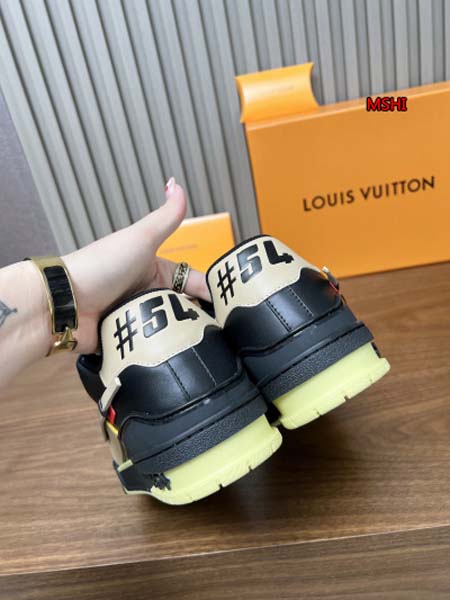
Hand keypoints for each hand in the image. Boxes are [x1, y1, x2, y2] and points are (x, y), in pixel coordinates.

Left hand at [63, 178, 210, 353]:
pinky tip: (178, 358)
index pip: (193, 282)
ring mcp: (138, 319)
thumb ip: (166, 216)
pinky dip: (163, 352)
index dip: (211, 292)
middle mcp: (148, 295)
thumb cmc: (100, 265)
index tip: (229, 305)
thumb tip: (176, 182)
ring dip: (182, 337)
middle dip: (200, 319)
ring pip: (172, 333)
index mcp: (156, 271)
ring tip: (199, 346)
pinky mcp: (128, 342)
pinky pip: (153, 349)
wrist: (64, 301)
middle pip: (186, 310)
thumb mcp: (141, 238)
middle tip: (219, 331)